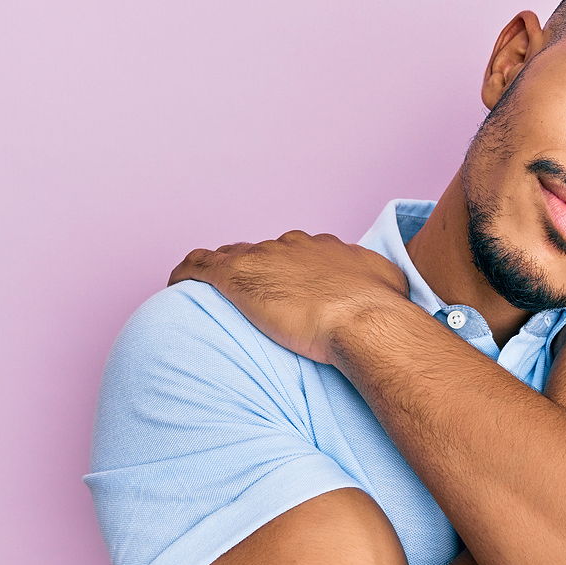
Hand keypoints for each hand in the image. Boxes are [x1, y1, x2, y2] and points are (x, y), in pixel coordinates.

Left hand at [167, 230, 409, 364]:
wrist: (363, 318)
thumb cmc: (381, 309)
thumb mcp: (389, 285)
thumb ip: (379, 282)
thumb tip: (386, 290)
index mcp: (324, 249)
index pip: (296, 252)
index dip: (287, 270)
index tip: (284, 289)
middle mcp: (293, 245)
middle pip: (264, 252)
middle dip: (257, 270)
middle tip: (253, 298)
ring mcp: (263, 258)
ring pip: (231, 255)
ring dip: (223, 271)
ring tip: (211, 292)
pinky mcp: (237, 276)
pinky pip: (199, 265)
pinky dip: (186, 272)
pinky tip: (176, 283)